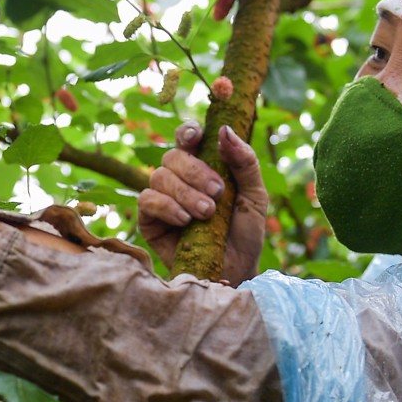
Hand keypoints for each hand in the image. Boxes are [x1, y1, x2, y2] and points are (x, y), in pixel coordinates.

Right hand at [138, 123, 267, 284]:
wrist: (235, 271)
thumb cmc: (245, 234)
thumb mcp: (255, 195)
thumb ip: (245, 162)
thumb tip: (224, 130)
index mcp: (204, 165)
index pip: (187, 137)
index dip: (187, 132)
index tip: (197, 137)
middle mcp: (179, 178)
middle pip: (172, 155)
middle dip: (195, 171)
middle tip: (217, 193)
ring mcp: (162, 198)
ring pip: (158, 175)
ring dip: (185, 192)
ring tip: (206, 213)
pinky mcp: (149, 220)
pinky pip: (147, 200)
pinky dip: (167, 206)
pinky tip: (185, 221)